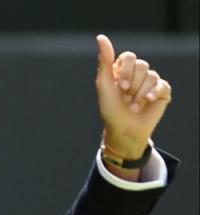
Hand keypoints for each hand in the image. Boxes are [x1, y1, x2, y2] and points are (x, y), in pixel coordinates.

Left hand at [96, 34, 171, 158]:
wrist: (123, 130)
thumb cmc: (110, 109)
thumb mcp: (104, 84)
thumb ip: (105, 61)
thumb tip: (100, 37)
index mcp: (122, 70)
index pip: (129, 57)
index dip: (125, 70)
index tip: (119, 86)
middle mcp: (137, 74)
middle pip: (141, 65)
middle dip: (132, 84)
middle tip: (125, 97)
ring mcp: (150, 82)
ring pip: (152, 76)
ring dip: (140, 94)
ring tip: (133, 105)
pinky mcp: (162, 91)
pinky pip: (162, 85)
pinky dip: (153, 94)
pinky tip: (147, 102)